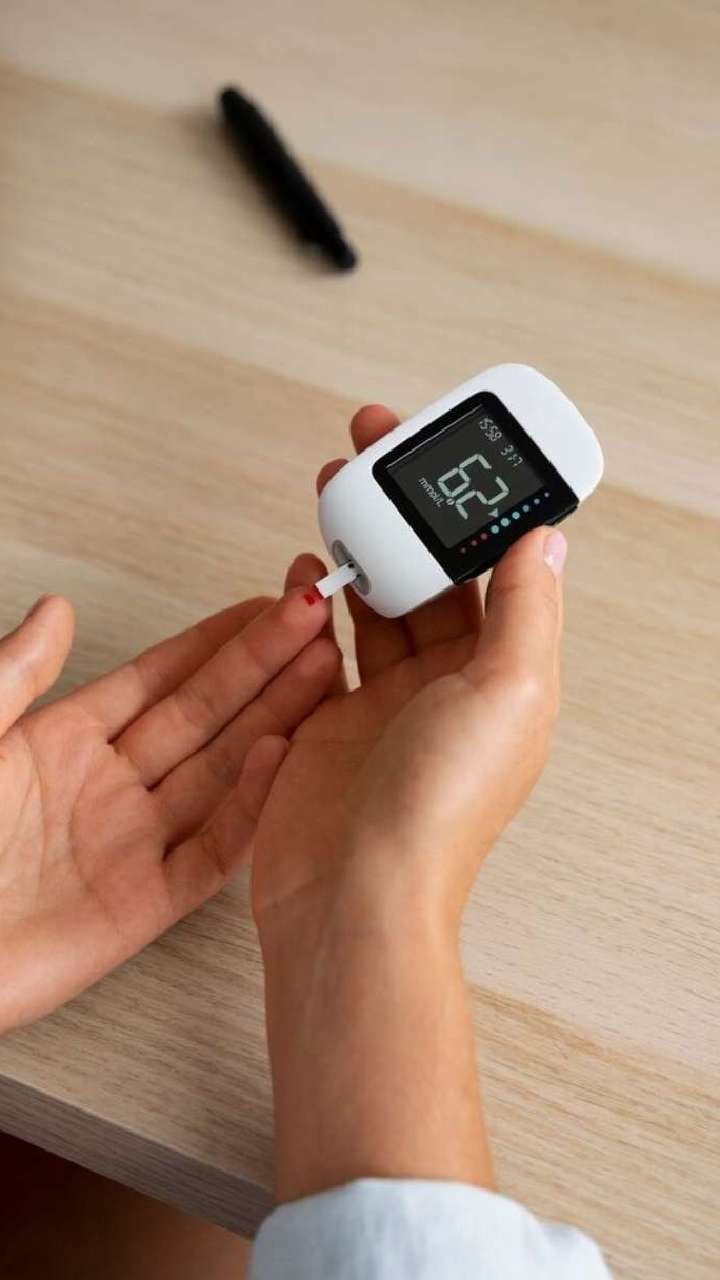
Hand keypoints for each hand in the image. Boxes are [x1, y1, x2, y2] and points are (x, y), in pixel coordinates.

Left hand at [0, 588, 338, 1031]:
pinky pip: (210, 852)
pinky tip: (281, 757)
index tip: (264, 604)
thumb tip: (56, 608)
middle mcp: (107, 789)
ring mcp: (129, 845)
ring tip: (327, 669)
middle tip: (315, 618)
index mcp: (62, 744)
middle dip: (262, 665)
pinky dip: (249, 807)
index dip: (215, 640)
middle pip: (203, 715)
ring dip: (274, 719)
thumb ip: (12, 677)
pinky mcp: (141, 906)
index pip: (158, 678)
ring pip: (221, 771)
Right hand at [253, 405, 566, 1200]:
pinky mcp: (329, 721)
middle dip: (404, 511)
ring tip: (337, 489)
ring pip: (376, 601)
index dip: (470, 511)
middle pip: (430, 576)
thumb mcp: (507, 695)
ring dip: (359, 545)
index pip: (493, 570)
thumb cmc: (437, 813)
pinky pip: (325, 645)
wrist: (354, 897)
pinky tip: (305, 571)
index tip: (450, 458)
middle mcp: (449, 686)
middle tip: (375, 448)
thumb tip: (546, 540)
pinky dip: (315, 602)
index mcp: (503, 677)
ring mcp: (386, 703)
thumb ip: (526, 612)